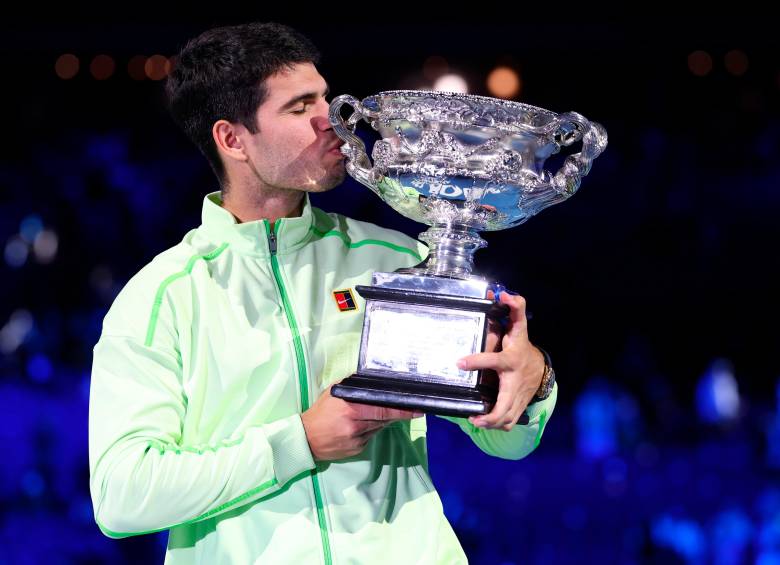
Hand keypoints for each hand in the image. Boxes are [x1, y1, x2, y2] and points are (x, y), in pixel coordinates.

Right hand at [301, 382, 421, 460]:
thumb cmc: (319, 412)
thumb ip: (353, 388)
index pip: (382, 408)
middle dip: (398, 414)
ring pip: (379, 428)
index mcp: (350, 408)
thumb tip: (373, 382)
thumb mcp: (334, 394)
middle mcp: (355, 425)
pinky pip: (370, 437)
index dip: (402, 410)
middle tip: (413, 410)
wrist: (305, 439)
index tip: (417, 408)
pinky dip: (370, 431)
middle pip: (384, 419)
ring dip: (380, 421)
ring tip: (369, 415)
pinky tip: (359, 427)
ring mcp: (357, 439)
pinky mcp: (357, 449)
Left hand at [456, 290, 545, 431]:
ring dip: (491, 423)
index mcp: (510, 360)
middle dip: (490, 414)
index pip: (494, 360)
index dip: (477, 361)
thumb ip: (515, 308)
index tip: (459, 362)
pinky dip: (498, 425)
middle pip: (505, 404)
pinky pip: (510, 421)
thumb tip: (504, 293)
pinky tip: (485, 423)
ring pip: (508, 417)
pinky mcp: (519, 405)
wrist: (540, 366)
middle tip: (472, 416)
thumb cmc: (522, 345)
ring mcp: (519, 396)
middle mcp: (515, 381)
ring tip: (475, 421)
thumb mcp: (519, 326)